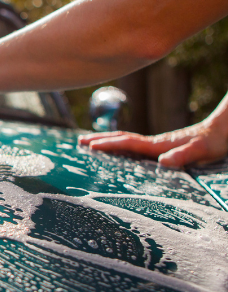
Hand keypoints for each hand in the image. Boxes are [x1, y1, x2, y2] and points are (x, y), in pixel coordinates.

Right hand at [78, 117, 227, 167]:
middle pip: (121, 139)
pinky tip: (118, 150)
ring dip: (106, 141)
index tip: (89, 146)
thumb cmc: (213, 142)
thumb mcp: (201, 151)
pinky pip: (133, 146)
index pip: (127, 143)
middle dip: (99, 139)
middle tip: (79, 141)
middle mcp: (153, 143)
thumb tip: (163, 161)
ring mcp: (155, 144)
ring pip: (125, 141)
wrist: (221, 130)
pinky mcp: (160, 148)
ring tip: (89, 143)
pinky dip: (119, 146)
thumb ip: (183, 155)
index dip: (108, 144)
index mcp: (158, 145)